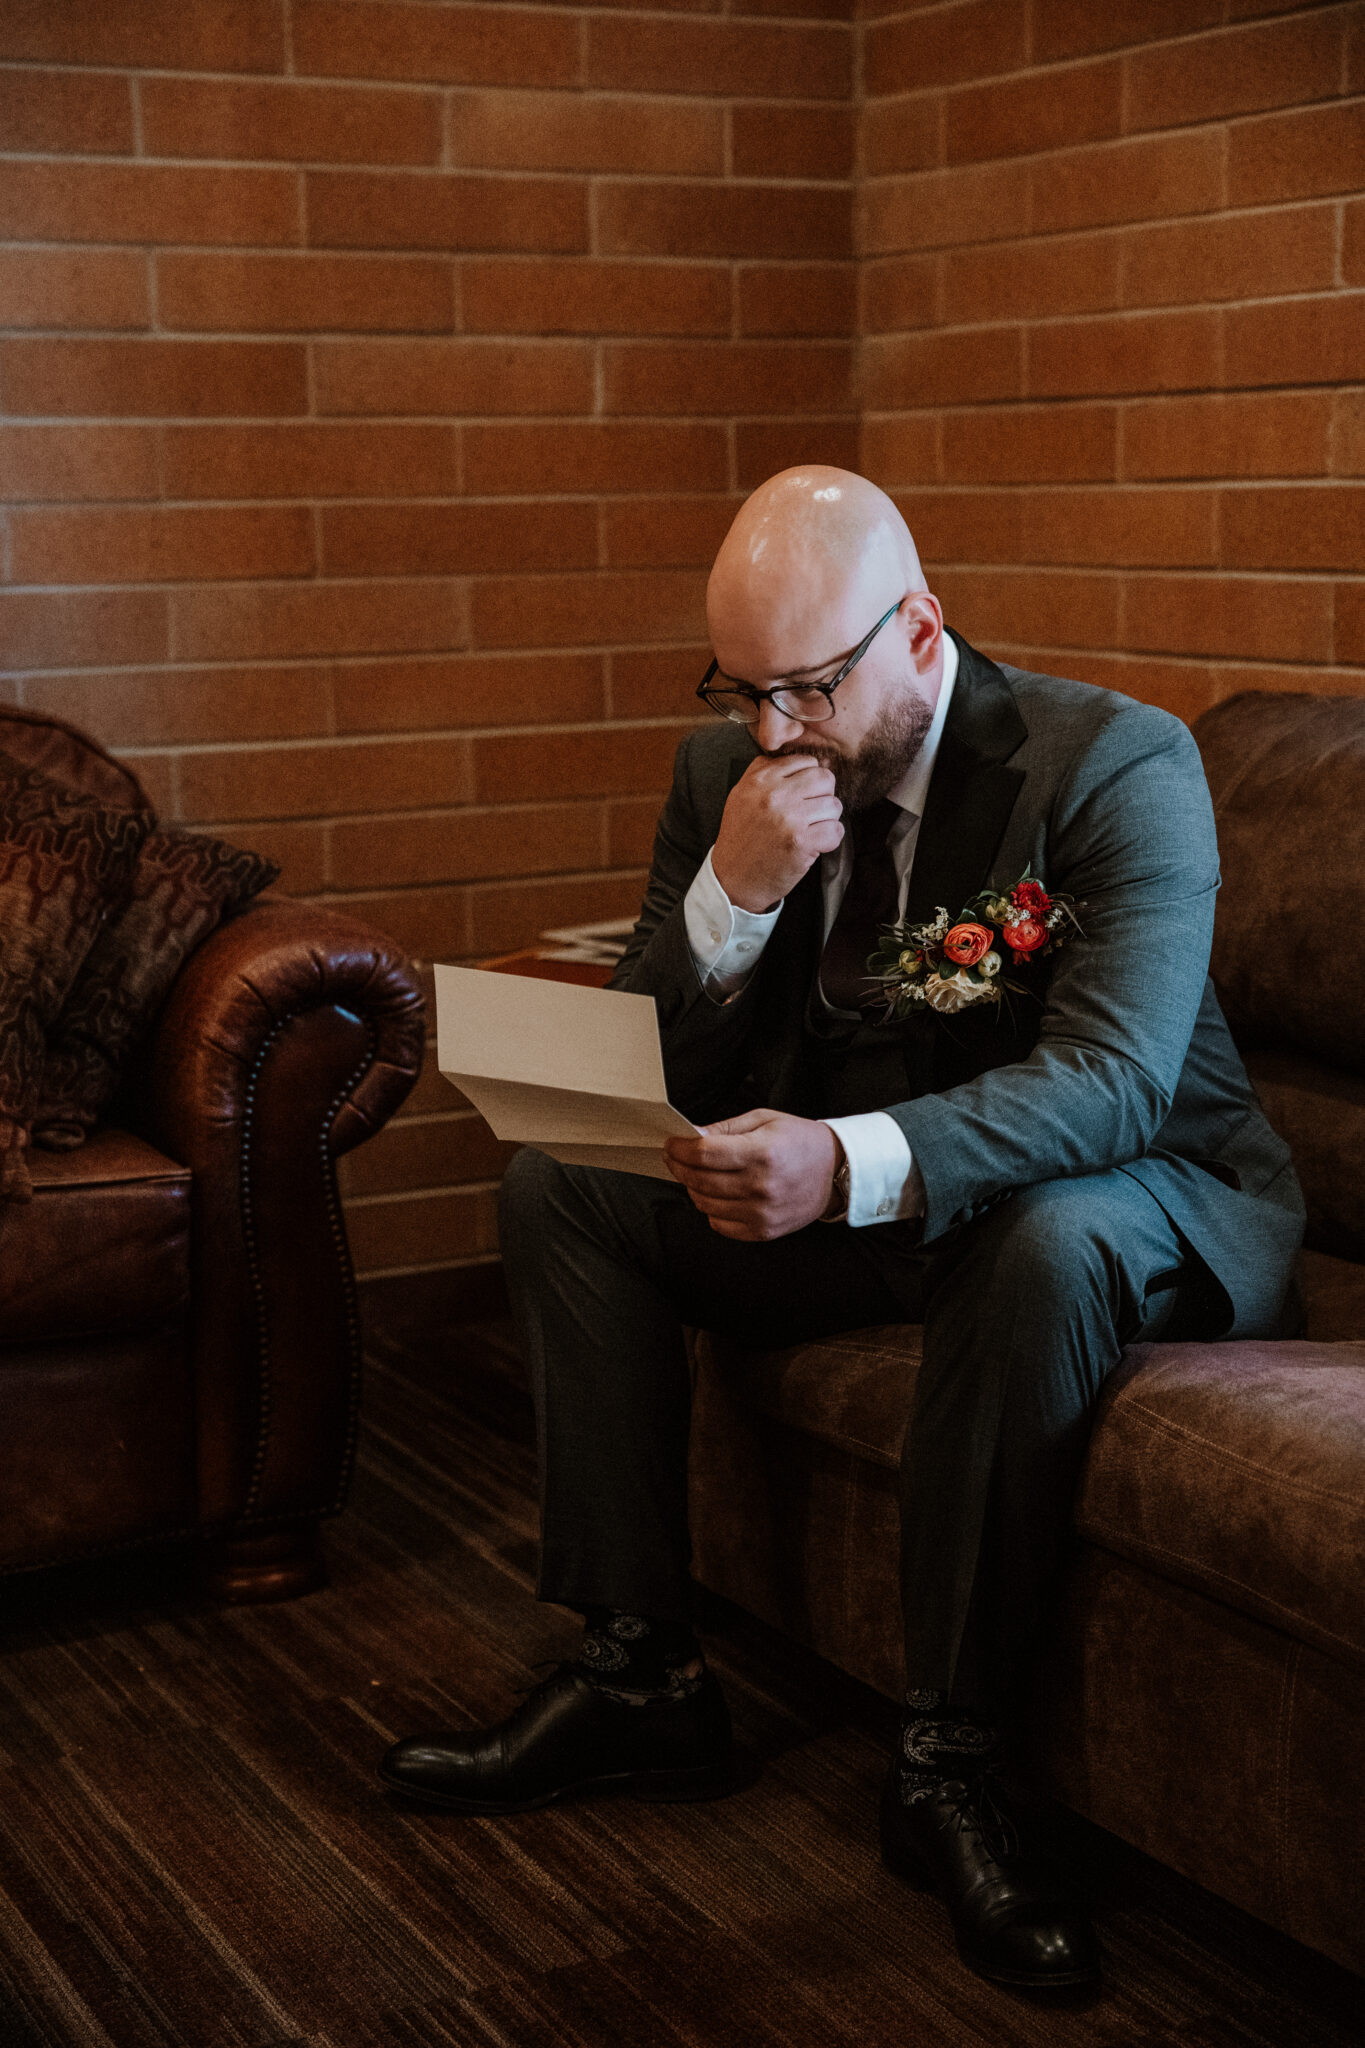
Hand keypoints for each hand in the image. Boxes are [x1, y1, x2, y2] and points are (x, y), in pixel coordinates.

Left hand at [664, 1109, 839, 1240]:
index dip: (680, 1149)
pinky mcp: (764, 1231)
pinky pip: (720, 1225)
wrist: (835, 1171)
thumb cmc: (799, 1140)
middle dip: (679, 1166)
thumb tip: (690, 1136)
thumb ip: (725, 1128)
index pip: (704, 1154)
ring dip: (692, 1188)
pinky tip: (716, 1195)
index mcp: (762, 1153)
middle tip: (674, 1157)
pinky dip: (711, 1210)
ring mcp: (762, 1213)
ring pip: (705, 1204)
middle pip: (700, 1180)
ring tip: (695, 1174)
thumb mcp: (764, 1120)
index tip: (671, 1143)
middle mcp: (761, 1186)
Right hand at [711, 754, 843, 912]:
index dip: (809, 779)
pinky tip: (814, 845)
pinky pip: (835, 830)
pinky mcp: (800, 842)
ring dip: (827, 820)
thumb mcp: (742, 794)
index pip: (805, 761)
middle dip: (823, 795)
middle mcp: (774, 794)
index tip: (801, 796)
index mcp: (759, 779)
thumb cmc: (741, 837)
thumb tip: (810, 761)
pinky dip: (830, 840)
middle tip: (811, 813)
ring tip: (809, 830)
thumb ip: (768, 772)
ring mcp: (788, 818)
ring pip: (834, 805)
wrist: (732, 879)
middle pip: (824, 778)